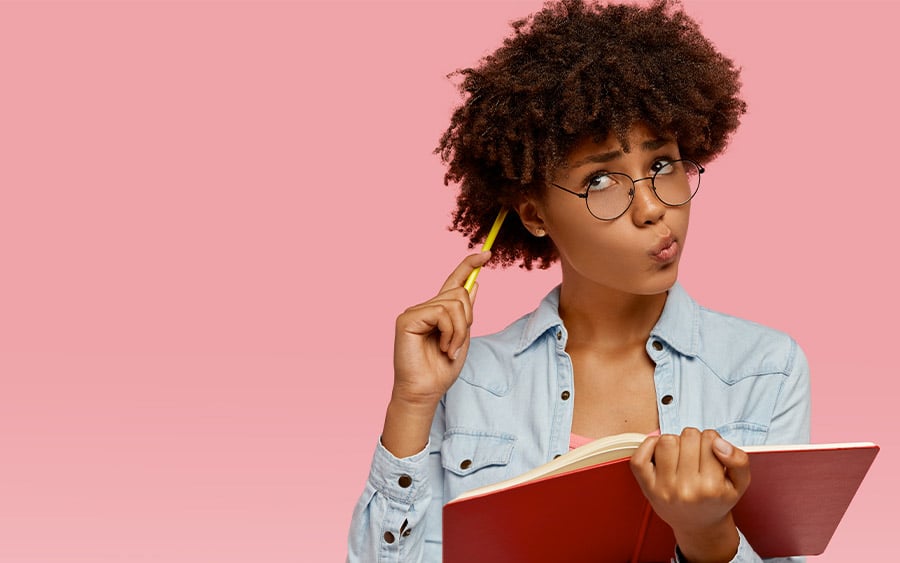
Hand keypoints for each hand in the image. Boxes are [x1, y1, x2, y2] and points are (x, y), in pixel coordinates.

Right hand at [391, 251, 490, 408]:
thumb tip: (475, 284)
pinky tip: (442, 347)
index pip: (454, 281)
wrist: (425, 391)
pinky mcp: (407, 319)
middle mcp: (425, 307)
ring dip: (459, 331)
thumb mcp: (461, 337)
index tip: (487, 253)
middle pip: (459, 293)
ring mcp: (414, 311)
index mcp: (438, 311)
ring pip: (453, 304)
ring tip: (449, 350)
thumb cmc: (441, 370)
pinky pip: (441, 313)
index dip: (469, 265)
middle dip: (468, 319)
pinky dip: (449, 333)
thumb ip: (465, 313)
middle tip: (458, 344)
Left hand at [630, 428, 750, 562]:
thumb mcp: (739, 484)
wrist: (698, 525)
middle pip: (688, 436)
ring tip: (681, 455)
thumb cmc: (717, 500)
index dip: (712, 440)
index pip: (710, 439)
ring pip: (666, 441)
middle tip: (697, 455)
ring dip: (675, 442)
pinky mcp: (646, 487)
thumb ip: (739, 460)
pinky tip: (661, 453)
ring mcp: (663, 488)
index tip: (712, 452)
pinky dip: (649, 446)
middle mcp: (686, 489)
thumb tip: (718, 442)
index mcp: (711, 488)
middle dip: (694, 440)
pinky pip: (639, 456)